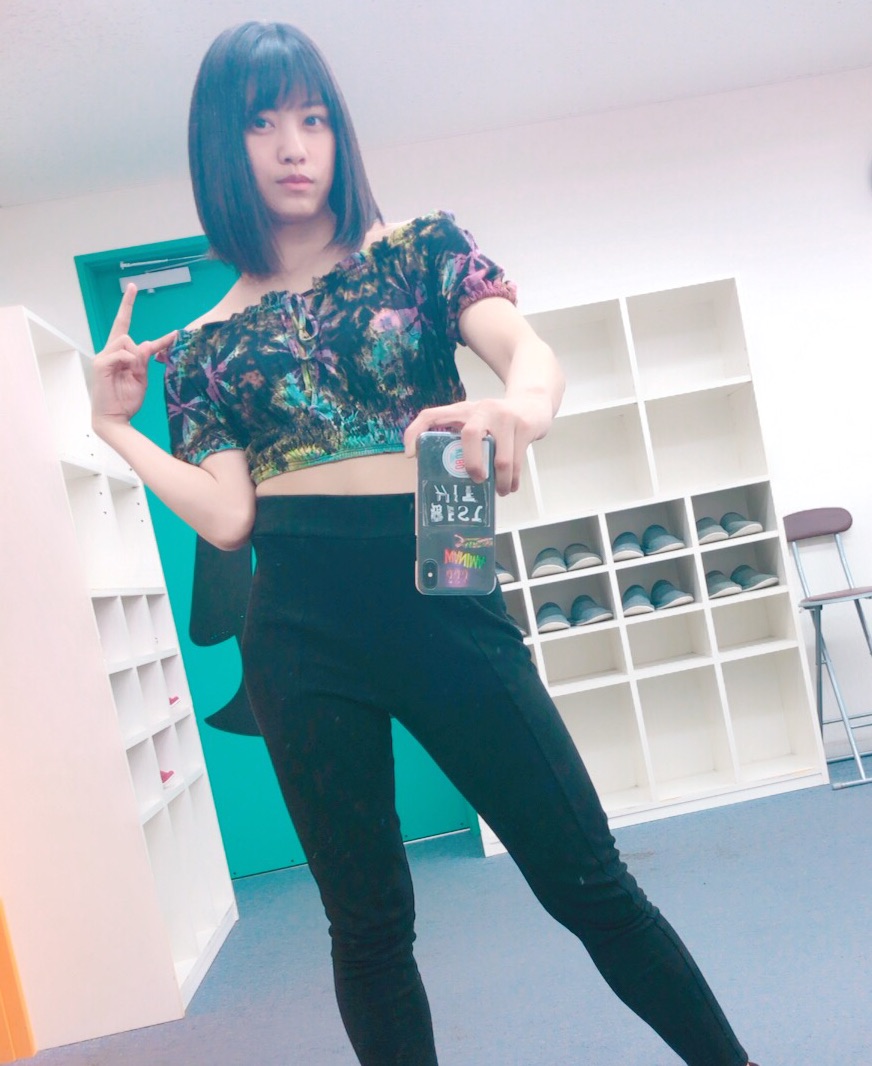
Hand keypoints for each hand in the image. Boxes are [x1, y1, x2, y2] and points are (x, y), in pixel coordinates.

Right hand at [91, 284, 176, 428]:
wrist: (115, 418)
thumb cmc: (127, 400)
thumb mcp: (142, 378)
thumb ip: (144, 360)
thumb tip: (145, 343)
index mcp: (118, 353)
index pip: (123, 324)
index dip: (127, 305)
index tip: (133, 286)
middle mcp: (108, 351)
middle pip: (127, 335)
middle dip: (138, 354)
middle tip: (137, 372)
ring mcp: (102, 356)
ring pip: (126, 342)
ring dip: (134, 359)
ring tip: (129, 376)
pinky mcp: (100, 364)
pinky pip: (121, 354)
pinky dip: (128, 362)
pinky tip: (125, 373)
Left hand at [403, 393, 553, 495]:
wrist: (533, 404)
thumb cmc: (497, 421)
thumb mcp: (476, 422)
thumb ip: (460, 440)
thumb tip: (445, 475)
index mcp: (462, 410)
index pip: (431, 415)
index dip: (415, 432)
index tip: (409, 455)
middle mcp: (481, 409)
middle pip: (470, 435)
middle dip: (473, 463)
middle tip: (476, 480)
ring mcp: (504, 417)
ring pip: (500, 458)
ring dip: (500, 481)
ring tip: (500, 491)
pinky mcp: (523, 426)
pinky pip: (517, 461)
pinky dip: (513, 479)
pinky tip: (511, 486)